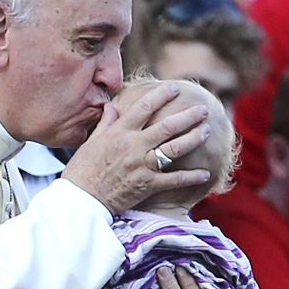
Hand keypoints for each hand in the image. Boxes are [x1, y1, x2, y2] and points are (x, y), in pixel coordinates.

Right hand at [61, 80, 215, 211]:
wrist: (81, 201)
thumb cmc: (82, 171)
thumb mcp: (91, 142)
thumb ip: (106, 123)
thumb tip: (112, 105)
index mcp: (119, 132)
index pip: (144, 107)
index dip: (162, 95)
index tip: (175, 87)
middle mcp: (133, 146)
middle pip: (167, 126)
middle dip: (188, 116)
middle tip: (203, 109)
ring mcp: (142, 165)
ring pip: (175, 149)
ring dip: (194, 138)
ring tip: (207, 130)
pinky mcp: (148, 185)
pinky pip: (174, 180)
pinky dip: (191, 176)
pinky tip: (205, 172)